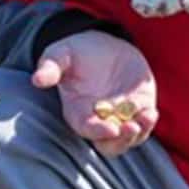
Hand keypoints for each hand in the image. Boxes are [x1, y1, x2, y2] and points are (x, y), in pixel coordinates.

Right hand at [31, 30, 158, 157]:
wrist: (103, 45)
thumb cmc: (77, 52)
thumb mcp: (61, 54)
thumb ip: (51, 67)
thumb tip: (37, 79)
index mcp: (78, 111)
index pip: (87, 129)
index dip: (98, 132)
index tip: (111, 129)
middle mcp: (99, 120)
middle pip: (109, 144)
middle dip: (121, 140)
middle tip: (129, 128)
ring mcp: (120, 117)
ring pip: (129, 138)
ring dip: (139, 132)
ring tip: (146, 117)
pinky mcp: (138, 109)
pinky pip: (144, 124)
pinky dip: (148, 122)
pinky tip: (151, 113)